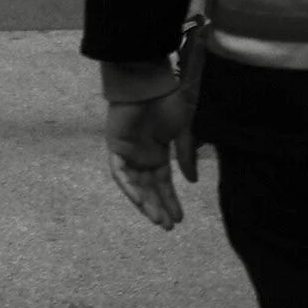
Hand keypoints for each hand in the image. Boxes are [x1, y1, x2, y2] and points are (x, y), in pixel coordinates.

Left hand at [105, 87, 198, 230]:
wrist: (149, 81)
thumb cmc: (167, 101)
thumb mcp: (184, 131)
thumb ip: (186, 156)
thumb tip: (192, 182)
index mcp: (157, 152)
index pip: (163, 183)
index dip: (171, 200)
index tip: (181, 218)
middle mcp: (141, 156)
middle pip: (149, 188)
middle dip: (159, 207)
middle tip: (168, 226)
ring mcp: (127, 152)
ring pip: (135, 185)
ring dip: (145, 203)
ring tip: (158, 220)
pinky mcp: (115, 147)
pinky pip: (119, 173)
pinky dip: (129, 188)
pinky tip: (140, 202)